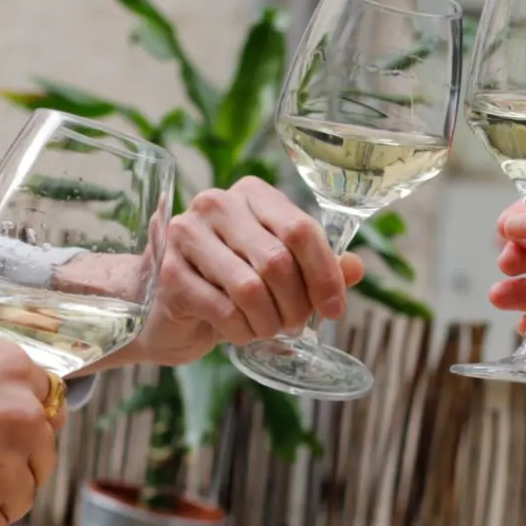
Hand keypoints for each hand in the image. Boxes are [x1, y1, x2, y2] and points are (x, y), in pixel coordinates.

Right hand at [129, 177, 365, 364]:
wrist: (171, 308)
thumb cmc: (231, 283)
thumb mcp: (280, 271)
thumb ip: (319, 266)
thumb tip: (357, 268)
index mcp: (252, 194)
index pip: (300, 229)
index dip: (325, 275)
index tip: (334, 309)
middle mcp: (216, 204)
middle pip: (277, 261)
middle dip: (296, 305)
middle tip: (295, 325)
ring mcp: (187, 235)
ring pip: (250, 288)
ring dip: (268, 322)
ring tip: (267, 329)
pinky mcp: (168, 272)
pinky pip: (222, 310)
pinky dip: (240, 331)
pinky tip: (239, 332)